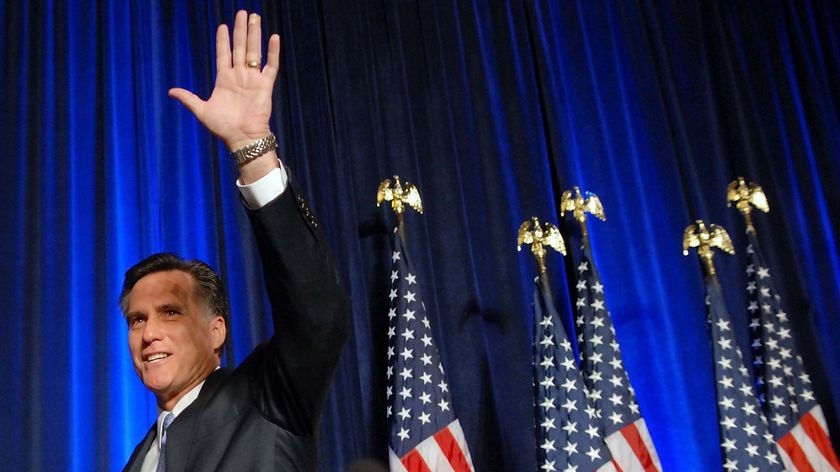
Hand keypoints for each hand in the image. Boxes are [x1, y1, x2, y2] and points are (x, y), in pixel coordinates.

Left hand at [169, 10, 280, 150]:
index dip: (223, 40)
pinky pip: (271, 66)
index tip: (222, 26)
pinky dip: (273, 52)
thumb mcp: (201, 111)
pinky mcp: (265, 85)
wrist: (242, 138)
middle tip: (242, 13)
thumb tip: (170, 91)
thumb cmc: (223, 127)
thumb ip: (188, 98)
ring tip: (255, 18)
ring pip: (254, 51)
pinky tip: (274, 38)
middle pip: (240, 47)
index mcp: (224, 80)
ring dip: (255, 34)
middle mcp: (239, 76)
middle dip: (241, 30)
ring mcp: (253, 79)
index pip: (224, 54)